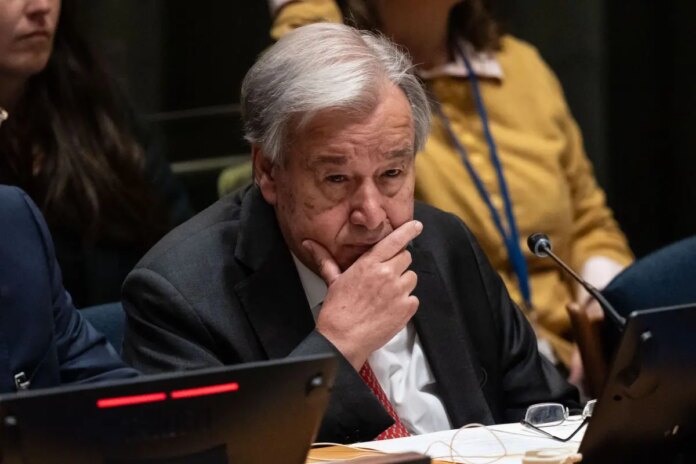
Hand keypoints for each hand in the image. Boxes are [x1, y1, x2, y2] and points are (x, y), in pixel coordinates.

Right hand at [303, 220, 422, 369]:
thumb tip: (309, 244)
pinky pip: (414, 298)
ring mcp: (399, 292)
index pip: (395, 240)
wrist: (343, 339)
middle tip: (385, 276)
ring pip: (411, 277)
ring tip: (386, 295)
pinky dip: (405, 303)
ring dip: (403, 283)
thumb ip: (325, 259)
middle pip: (406, 257)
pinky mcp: (407, 308)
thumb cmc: (337, 311)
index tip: (416, 226)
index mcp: (369, 264)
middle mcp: (387, 274)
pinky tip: (390, 309)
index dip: (408, 230)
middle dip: (398, 263)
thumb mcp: (333, 280)